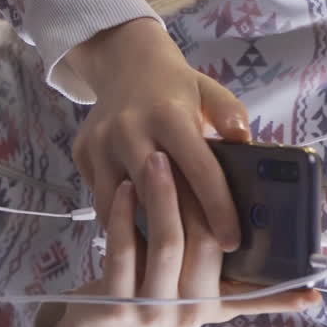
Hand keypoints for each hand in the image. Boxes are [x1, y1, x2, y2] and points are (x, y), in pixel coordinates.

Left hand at [36, 152, 322, 326]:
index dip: (264, 250)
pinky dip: (125, 214)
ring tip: (161, 159)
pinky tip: (128, 186)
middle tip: (195, 154)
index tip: (291, 231)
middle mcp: (190, 313)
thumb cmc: (156, 297)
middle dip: (200, 196)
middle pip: (205, 244)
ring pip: (167, 244)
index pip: (247, 269)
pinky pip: (124, 249)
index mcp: (215, 305)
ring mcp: (152, 311)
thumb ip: (251, 293)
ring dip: (164, 196)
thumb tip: (312, 296)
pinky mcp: (116, 304)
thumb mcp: (206, 302)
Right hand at [67, 17, 249, 250]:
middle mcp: (128, 129)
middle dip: (182, 232)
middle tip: (203, 263)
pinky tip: (143, 237)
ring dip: (146, 234)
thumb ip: (230, 113)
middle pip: (156, 195)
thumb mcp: (209, 91)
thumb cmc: (176, 88)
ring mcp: (99, 144)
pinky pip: (103, 201)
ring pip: (121, 207)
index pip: (198, 169)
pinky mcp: (82, 155)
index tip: (233, 241)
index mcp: (167, 114)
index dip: (218, 208)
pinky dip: (122, 222)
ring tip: (172, 260)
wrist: (124, 63)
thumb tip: (244, 139)